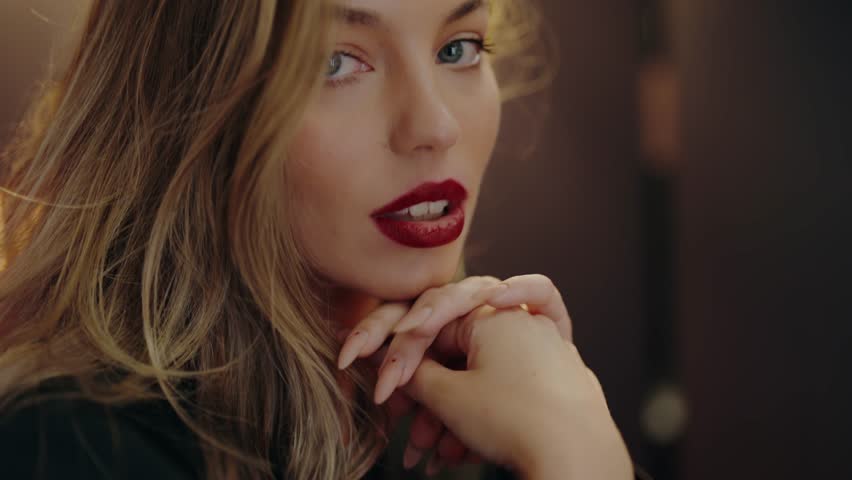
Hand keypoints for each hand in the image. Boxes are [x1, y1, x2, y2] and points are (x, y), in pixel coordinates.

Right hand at [337, 274, 572, 472]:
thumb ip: (415, 376)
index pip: (436, 328)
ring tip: (439, 457)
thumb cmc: (515, 420)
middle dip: (433, 402)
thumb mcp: (449, 398)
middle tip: (412, 431)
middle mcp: (524, 324)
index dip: (408, 363)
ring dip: (455, 420)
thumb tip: (396, 365)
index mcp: (495, 314)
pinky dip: (487, 418)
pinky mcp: (561, 383)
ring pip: (484, 382)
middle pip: (460, 360)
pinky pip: (512, 394)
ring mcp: (547, 352)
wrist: (578, 459)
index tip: (391, 391)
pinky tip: (467, 452)